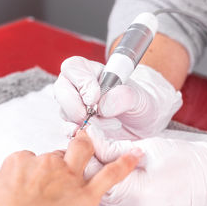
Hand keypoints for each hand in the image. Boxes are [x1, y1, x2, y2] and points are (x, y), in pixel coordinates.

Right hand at [0, 130, 141, 205]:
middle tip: (59, 175)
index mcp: (19, 164)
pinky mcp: (86, 195)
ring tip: (88, 147)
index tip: (35, 180)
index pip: (32, 159)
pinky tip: (135, 157)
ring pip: (83, 151)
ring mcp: (68, 177)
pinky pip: (111, 174)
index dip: (35, 170)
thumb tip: (0, 191)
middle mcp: (45, 164)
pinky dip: (124, 164)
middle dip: (60, 162)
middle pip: (57, 154)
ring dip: (86, 148)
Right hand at [54, 56, 181, 139]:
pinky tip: (92, 138)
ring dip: (81, 122)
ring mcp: (76, 108)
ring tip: (106, 127)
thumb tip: (103, 106)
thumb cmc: (141, 103)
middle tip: (93, 116)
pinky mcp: (78, 128)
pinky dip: (78, 136)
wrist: (145, 124)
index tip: (95, 98)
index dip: (80, 81)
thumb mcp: (140, 97)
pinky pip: (68, 131)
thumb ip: (125, 96)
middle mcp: (78, 88)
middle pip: (61, 90)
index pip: (73, 67)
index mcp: (92, 72)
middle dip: (75, 106)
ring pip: (64, 112)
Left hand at [84, 126, 206, 205]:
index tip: (80, 142)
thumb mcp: (150, 148)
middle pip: (99, 190)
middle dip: (91, 168)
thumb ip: (117, 148)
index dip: (85, 158)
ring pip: (107, 195)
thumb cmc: (189, 159)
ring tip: (101, 156)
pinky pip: (120, 199)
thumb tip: (92, 141)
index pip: (97, 178)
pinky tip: (115, 170)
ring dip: (101, 176)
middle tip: (87, 147)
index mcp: (139, 193)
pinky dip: (114, 184)